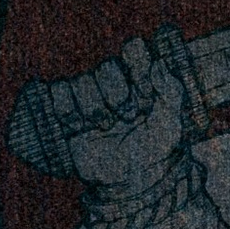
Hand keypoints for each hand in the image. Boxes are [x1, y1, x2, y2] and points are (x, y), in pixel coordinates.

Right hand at [48, 34, 197, 197]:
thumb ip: (172, 92)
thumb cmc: (152, 148)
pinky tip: (80, 127)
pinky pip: (58, 92)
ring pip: (82, 80)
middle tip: (128, 118)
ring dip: (95, 108)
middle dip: (118, 95)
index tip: (145, 91)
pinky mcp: (65, 110)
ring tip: (105, 127)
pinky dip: (69, 110)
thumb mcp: (170, 123)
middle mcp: (113, 82)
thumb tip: (158, 64)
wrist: (128, 179)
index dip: (138, 65)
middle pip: (107, 66)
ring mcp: (88, 95)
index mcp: (138, 78)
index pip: (133, 49)